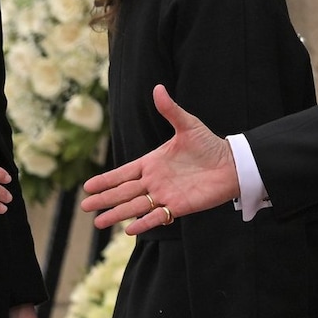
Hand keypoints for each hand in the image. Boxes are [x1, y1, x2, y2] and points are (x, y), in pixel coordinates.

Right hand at [80, 86, 237, 233]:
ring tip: (98, 223)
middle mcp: (154, 180)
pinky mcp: (178, 206)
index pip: (123, 173)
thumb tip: (158, 88)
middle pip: (123, 192)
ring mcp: (165, 194)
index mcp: (152, 162)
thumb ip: (170, 110)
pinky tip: (129, 230)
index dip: (106, 180)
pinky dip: (144, 223)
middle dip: (104, 199)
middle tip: (85, 207)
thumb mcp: (188, 125)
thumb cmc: (210, 144)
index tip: (88, 187)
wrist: (232, 164)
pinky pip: (157, 216)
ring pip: (135, 206)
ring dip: (117, 214)